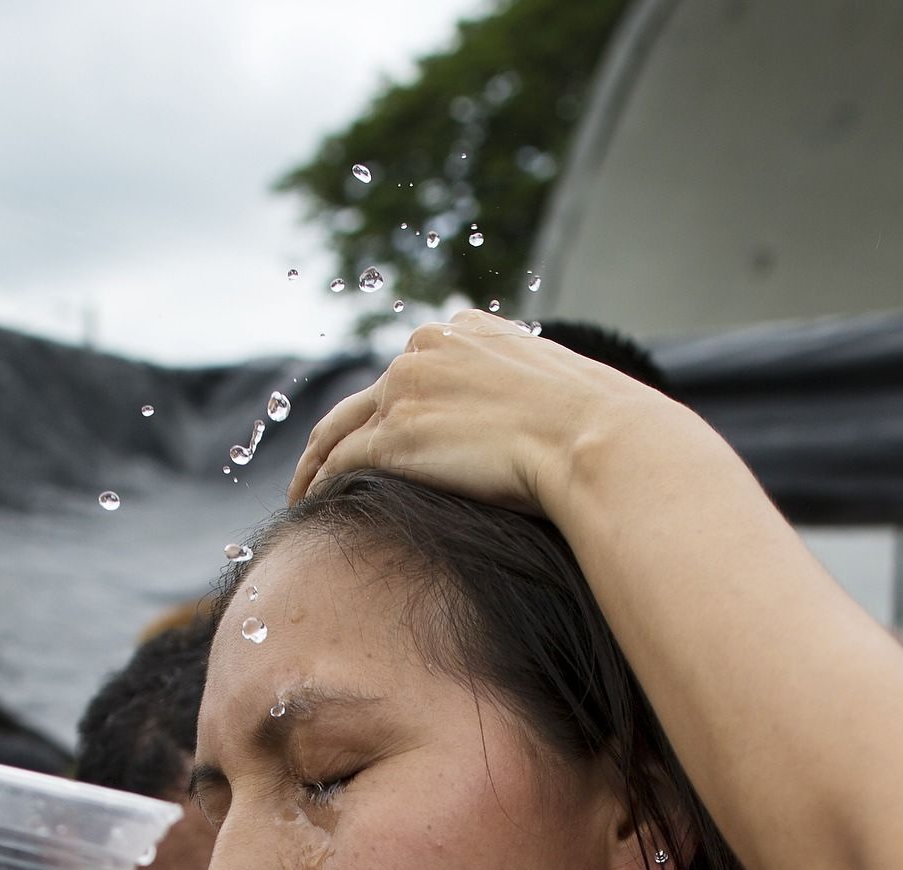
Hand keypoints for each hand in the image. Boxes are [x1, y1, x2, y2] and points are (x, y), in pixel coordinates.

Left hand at [291, 310, 691, 518]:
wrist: (597, 442)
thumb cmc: (598, 433)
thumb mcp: (561, 395)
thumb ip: (529, 398)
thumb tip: (545, 431)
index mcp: (469, 330)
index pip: (414, 365)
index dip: (394, 400)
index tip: (381, 429)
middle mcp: (429, 348)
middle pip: (370, 394)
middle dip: (349, 430)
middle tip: (326, 466)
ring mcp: (407, 390)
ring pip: (341, 425)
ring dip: (316, 459)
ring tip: (303, 489)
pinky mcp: (396, 436)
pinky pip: (339, 460)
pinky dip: (318, 482)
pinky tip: (310, 505)